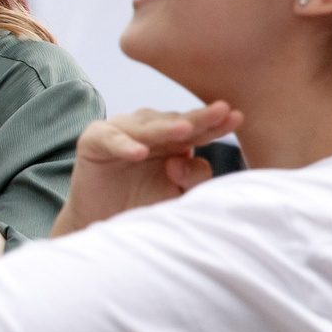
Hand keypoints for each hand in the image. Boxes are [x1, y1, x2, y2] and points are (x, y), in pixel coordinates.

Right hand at [52, 101, 242, 236]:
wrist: (104, 220)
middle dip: (198, 118)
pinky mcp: (94, 141)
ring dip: (163, 129)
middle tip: (220, 111)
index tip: (237, 118)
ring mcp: (122, 131)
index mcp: (175, 140)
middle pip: (176, 122)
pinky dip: (124, 145)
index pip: (199, 129)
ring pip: (145, 127)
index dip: (216, 124)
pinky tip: (138, 153)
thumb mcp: (176, 194)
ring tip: (184, 132)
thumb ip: (192, 179)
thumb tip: (181, 161)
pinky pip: (111, 139)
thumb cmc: (143, 203)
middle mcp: (150, 130)